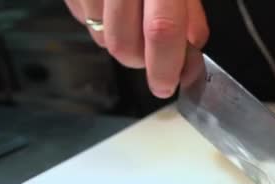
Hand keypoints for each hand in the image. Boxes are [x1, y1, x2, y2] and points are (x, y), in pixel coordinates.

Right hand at [64, 0, 208, 97]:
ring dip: (122, 41)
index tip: (167, 84)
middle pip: (124, 46)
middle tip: (156, 49)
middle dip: (143, 60)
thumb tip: (192, 46)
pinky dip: (100, 23)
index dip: (166, 65)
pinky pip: (82, 20)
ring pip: (101, 39)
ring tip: (134, 17)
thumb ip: (189, 9)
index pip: (161, 31)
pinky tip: (112, 6)